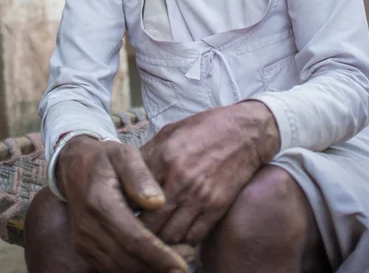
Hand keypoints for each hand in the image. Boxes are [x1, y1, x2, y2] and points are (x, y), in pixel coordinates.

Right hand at [56, 135, 191, 272]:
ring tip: (175, 264)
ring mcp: (84, 241)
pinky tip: (154, 263)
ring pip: (119, 269)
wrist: (74, 166)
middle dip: (158, 267)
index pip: (133, 238)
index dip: (159, 255)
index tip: (183, 262)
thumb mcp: (124, 154)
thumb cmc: (105, 158)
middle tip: (187, 265)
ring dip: (148, 270)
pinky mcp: (84, 249)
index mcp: (100, 203)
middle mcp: (89, 228)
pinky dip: (134, 269)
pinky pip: (111, 268)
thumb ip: (140, 175)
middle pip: (127, 260)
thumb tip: (158, 202)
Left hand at [140, 101, 279, 245]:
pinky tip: (179, 232)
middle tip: (137, 230)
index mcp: (164, 157)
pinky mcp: (217, 207)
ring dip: (161, 239)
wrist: (243, 132)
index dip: (126, 208)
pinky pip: (194, 236)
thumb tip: (126, 175)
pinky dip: (183, 240)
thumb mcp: (170, 132)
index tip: (124, 212)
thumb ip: (148, 154)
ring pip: (170, 236)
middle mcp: (180, 179)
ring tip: (157, 234)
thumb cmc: (204, 129)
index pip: (134, 196)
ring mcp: (199, 196)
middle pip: (150, 223)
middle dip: (141, 229)